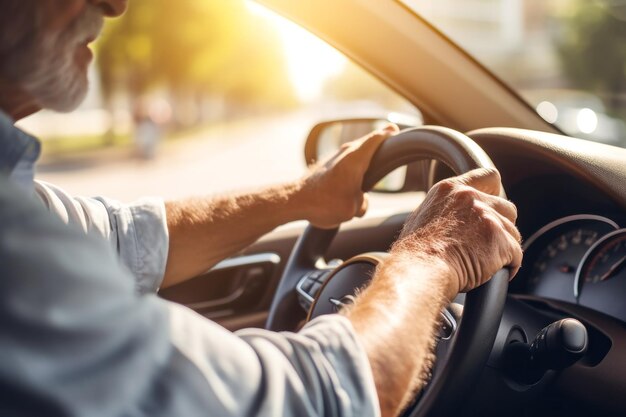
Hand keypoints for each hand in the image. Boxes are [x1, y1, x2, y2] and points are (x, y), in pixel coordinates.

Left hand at [297, 124, 398, 228]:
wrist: (295, 201)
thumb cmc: (324, 203)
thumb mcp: (353, 208)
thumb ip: (363, 202)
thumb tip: (360, 200)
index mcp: (356, 159)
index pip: (377, 138)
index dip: (389, 134)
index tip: (396, 131)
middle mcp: (345, 153)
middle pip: (367, 142)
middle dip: (379, 142)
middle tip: (390, 137)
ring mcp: (334, 158)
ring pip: (355, 153)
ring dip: (364, 156)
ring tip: (373, 164)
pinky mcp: (326, 166)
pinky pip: (346, 162)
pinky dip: (353, 166)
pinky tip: (355, 177)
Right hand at [391, 168, 521, 297]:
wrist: (421, 270)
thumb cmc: (415, 253)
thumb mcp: (422, 217)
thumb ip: (444, 209)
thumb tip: (451, 218)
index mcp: (450, 189)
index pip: (488, 176)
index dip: (495, 193)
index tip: (493, 206)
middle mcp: (470, 198)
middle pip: (507, 207)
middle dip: (502, 226)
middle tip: (487, 243)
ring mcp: (487, 217)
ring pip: (513, 233)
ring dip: (503, 248)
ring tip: (485, 263)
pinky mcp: (500, 239)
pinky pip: (516, 255)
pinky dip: (509, 266)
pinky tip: (494, 273)